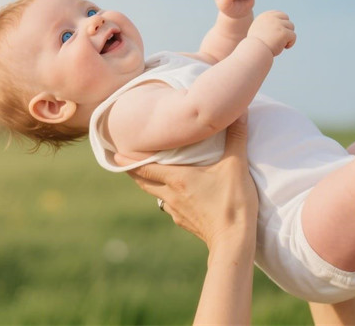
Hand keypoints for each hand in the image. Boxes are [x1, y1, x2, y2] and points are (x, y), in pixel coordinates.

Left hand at [118, 115, 257, 247]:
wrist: (233, 241)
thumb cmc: (233, 202)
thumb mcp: (236, 165)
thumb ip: (236, 137)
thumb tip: (239, 113)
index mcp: (177, 178)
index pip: (143, 168)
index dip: (127, 160)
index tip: (114, 154)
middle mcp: (171, 194)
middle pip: (144, 181)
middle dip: (133, 171)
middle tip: (123, 161)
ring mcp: (176, 211)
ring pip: (155, 194)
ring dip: (149, 183)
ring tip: (147, 174)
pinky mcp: (185, 222)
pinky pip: (170, 206)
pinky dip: (166, 197)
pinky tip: (175, 195)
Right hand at [247, 10, 295, 55]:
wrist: (255, 51)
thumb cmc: (256, 45)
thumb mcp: (258, 30)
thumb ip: (267, 25)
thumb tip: (279, 26)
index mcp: (265, 16)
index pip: (280, 14)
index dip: (282, 23)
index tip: (279, 33)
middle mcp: (272, 18)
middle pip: (287, 20)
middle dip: (286, 29)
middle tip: (281, 39)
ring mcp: (278, 24)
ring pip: (291, 27)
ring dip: (288, 36)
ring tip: (281, 44)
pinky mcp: (284, 33)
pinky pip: (293, 36)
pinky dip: (291, 42)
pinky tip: (285, 47)